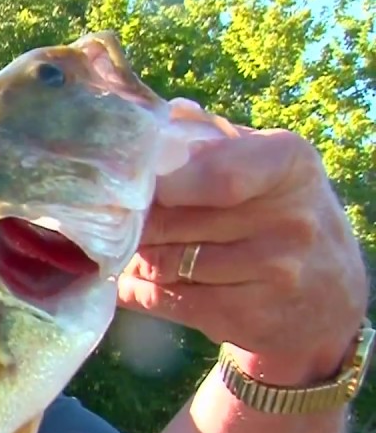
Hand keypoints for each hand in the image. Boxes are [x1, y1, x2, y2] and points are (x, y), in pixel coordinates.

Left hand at [117, 120, 368, 385]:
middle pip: (174, 223)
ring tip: (120, 247)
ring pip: (164, 264)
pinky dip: (137, 290)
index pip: (220, 177)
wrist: (326, 293)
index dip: (167, 184)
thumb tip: (159, 115)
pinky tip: (129, 279)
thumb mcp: (264, 163)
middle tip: (106, 219)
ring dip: (131, 257)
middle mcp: (290, 220)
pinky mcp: (249, 317)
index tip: (136, 186)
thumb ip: (211, 138)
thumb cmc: (276, 211)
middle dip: (133, 223)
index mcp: (289, 165)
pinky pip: (167, 300)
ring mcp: (274, 273)